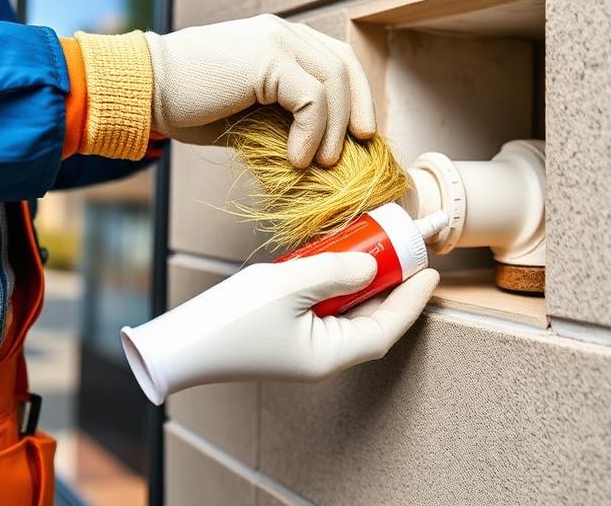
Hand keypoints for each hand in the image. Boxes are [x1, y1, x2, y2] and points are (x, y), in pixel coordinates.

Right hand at [121, 252, 438, 403]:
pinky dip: (338, 289)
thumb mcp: (287, 286)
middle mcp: (323, 357)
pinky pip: (326, 313)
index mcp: (329, 355)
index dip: (412, 301)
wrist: (180, 347)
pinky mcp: (289, 339)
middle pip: (371, 322)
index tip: (430, 272)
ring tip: (376, 254)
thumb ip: (335, 272)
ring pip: (349, 316)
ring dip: (364, 286)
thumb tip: (371, 266)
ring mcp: (305, 349)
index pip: (386, 329)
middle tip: (405, 255)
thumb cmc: (230, 322)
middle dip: (392, 289)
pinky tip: (335, 265)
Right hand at [145, 14, 375, 166]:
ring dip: (335, 129)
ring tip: (322, 163)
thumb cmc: (191, 104)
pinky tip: (297, 158)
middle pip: (344, 65)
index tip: (359, 134)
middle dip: (359, 109)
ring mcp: (275, 40)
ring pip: (333, 81)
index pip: (337, 60)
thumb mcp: (250, 112)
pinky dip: (311, 133)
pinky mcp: (266, 58)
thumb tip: (318, 148)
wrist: (145, 91)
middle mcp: (282, 32)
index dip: (357, 96)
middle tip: (360, 147)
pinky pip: (310, 99)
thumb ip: (284, 118)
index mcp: (281, 40)